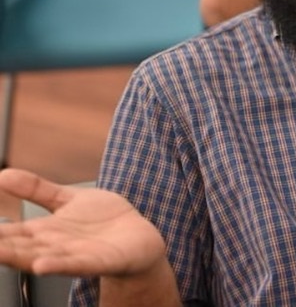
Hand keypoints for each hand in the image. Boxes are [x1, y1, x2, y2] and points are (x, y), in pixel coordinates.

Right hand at [0, 168, 165, 276]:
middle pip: (20, 249)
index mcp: (44, 232)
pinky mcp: (98, 261)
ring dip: (20, 258)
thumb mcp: (67, 199)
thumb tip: (3, 173)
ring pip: (42, 258)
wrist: (138, 236)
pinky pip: (76, 265)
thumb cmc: (102, 219)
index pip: (9, 234)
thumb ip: (37, 189)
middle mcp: (54, 247)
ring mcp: (75, 256)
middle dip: (0, 247)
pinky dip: (58, 265)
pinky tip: (41, 266)